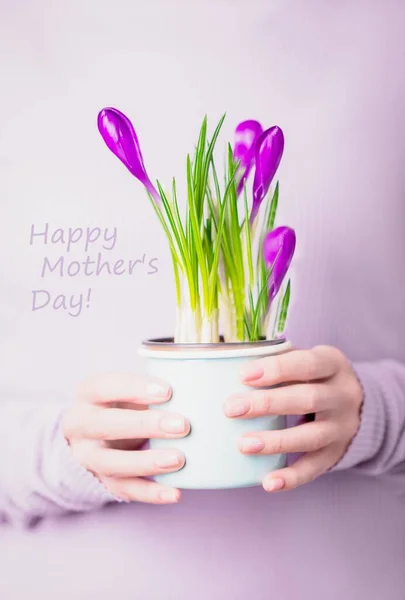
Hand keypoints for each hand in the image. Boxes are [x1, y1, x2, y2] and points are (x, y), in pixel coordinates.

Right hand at [63, 373, 189, 503]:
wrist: (93, 435)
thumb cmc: (122, 403)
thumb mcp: (128, 389)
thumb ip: (152, 387)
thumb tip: (196, 383)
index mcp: (87, 394)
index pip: (105, 387)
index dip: (134, 388)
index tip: (168, 391)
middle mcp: (80, 426)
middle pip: (106, 425)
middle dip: (145, 425)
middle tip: (182, 425)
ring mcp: (87, 456)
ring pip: (112, 463)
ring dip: (147, 462)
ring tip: (179, 459)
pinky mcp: (101, 481)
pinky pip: (124, 490)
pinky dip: (151, 493)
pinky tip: (175, 493)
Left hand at [224, 345, 362, 491]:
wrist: (360, 404)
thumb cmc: (315, 376)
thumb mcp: (307, 359)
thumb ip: (278, 360)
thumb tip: (228, 361)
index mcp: (334, 365)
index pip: (307, 364)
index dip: (276, 369)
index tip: (243, 376)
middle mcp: (343, 396)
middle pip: (307, 400)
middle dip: (267, 404)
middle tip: (231, 409)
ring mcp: (343, 427)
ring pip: (311, 437)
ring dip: (276, 442)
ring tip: (243, 444)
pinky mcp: (337, 453)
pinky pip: (315, 468)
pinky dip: (292, 477)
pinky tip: (268, 483)